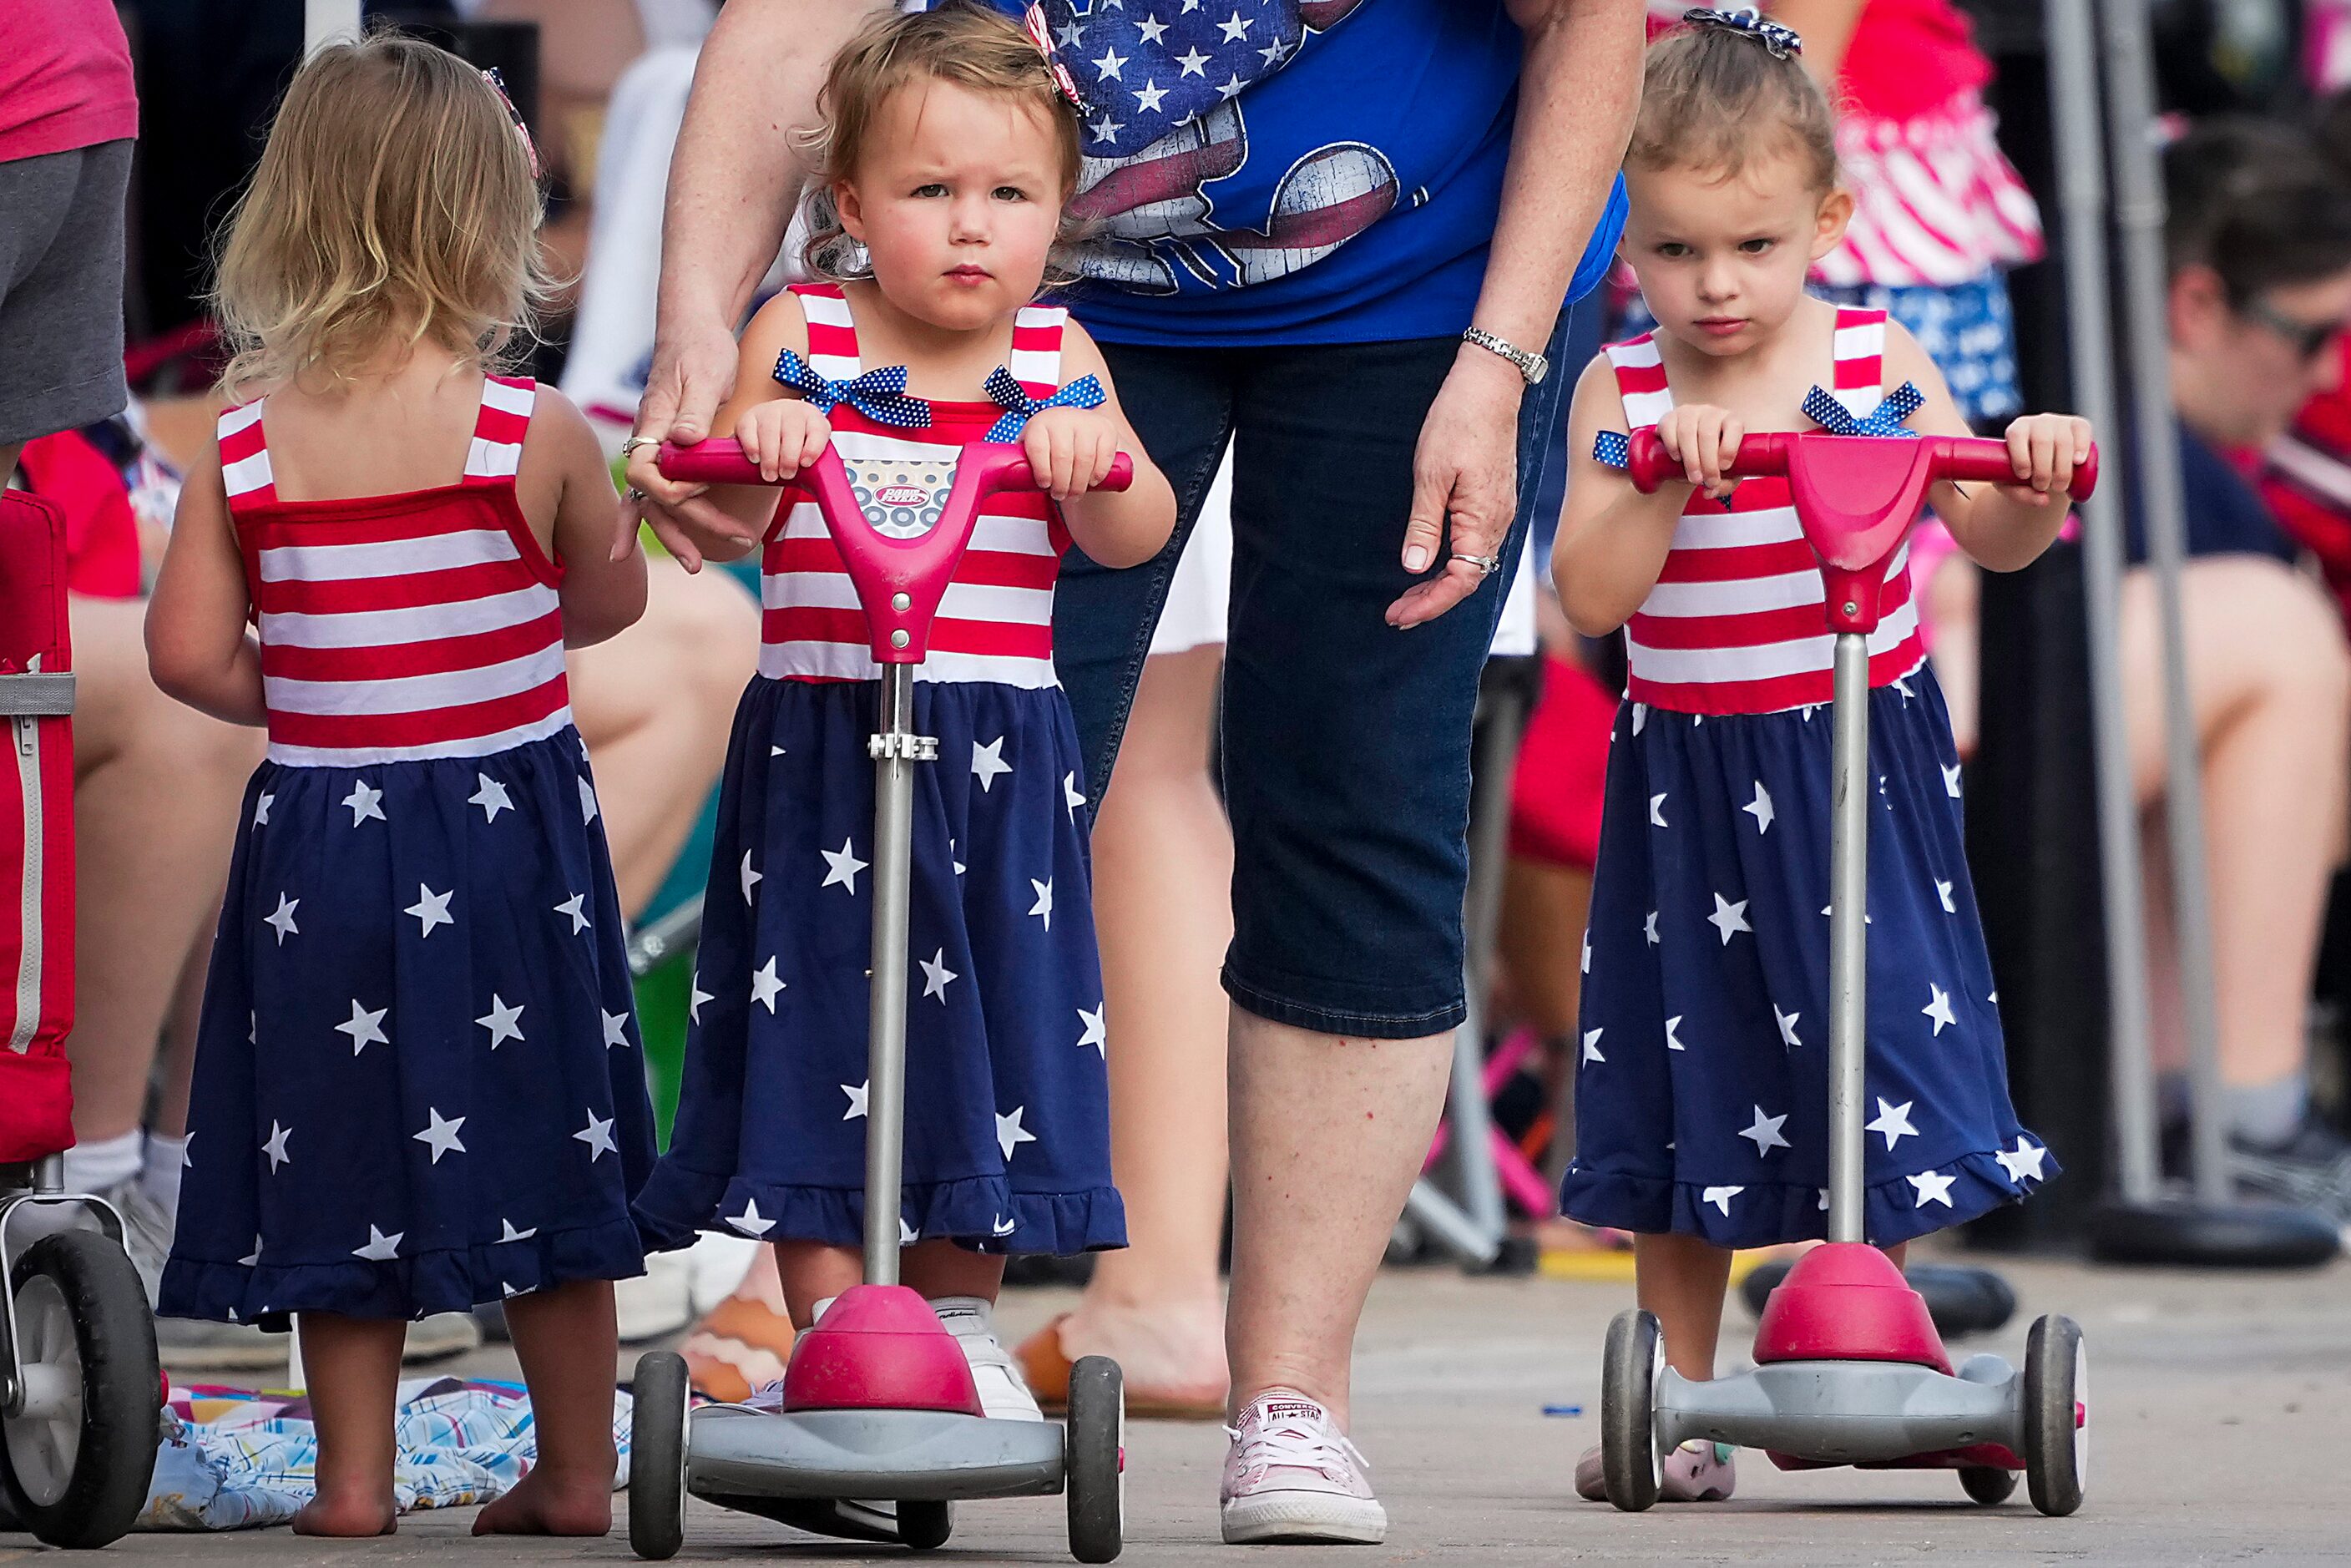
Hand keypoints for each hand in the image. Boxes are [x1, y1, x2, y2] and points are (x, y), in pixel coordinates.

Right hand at [613, 309, 754, 566]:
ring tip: (696, 564)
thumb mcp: (706, 374)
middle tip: (699, 563)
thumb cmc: (702, 347)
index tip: (702, 488)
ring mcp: (654, 444)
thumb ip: (693, 409)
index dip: (671, 490)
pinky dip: (662, 516)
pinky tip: (670, 541)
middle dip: (674, 531)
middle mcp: (647, 438)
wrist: (695, 326)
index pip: (646, 473)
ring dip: (672, 533)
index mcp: (654, 423)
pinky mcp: (667, 447)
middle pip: (650, 497)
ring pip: (653, 500)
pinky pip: (658, 489)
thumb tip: (684, 440)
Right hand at [735, 399, 831, 483]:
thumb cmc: (795, 451)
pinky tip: (756, 459)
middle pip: (792, 431)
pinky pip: (748, 430)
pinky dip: (752, 446)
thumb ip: (817, 469)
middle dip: (789, 457)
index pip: (818, 430)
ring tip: (770, 475)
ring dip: (770, 457)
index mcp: (814, 419)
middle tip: (786, 475)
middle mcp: (793, 410)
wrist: (772, 441)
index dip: (813, 447)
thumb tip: (822, 489)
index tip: (806, 464)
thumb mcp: (809, 455)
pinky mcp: (748, 417)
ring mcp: (769, 411)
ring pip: (769, 431)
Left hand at [1021, 406, 1121, 501]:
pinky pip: (1105, 454)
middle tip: (1060, 496)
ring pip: (1085, 458)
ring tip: (1074, 494)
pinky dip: (1099, 472)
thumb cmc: (1048, 443)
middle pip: (1063, 456)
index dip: (1041, 469)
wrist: (1075, 424)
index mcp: (1039, 423)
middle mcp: (1062, 418)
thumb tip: (997, 481)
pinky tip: (1093, 482)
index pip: (1038, 447)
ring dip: (1080, 483)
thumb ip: (1017, 460)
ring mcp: (1086, 422)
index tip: (1044, 485)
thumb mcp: (1031, 446)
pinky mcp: (1106, 429)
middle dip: (1062, 483)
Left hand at [1388, 346, 1523, 629]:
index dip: (1430, 603)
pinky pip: (1475, 546)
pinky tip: (1431, 563)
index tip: (1399, 614)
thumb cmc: (1459, 421)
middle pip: (1468, 580)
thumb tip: (1414, 566)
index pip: (1461, 581)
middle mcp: (1498, 522)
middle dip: (1432, 602)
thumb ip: (1424, 525)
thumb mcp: (1431, 475)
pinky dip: (1452, 564)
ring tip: (1408, 597)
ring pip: (1472, 564)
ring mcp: (1499, 513)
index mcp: (1484, 520)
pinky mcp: (1494, 502)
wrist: (1489, 386)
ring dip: (1440, 585)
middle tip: (1396, 614)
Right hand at [1656, 403, 1743, 499]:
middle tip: (1707, 482)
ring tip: (1694, 478)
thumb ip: (1725, 484)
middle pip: (1708, 434)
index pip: (1734, 427)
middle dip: (1708, 462)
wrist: (1689, 452)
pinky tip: (1677, 458)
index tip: (1725, 467)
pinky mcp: (1669, 418)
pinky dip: (1672, 446)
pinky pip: (1669, 430)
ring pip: (1687, 433)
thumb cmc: (1712, 460)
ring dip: (1691, 459)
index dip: (1729, 447)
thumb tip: (1710, 491)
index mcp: (1730, 420)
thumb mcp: (1726, 473)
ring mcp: (1688, 413)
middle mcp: (1710, 413)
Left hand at [1997, 413, 2093, 506]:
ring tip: (2059, 487)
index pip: (2017, 436)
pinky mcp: (2078, 425)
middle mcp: (2038, 422)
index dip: (2021, 457)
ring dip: (2062, 468)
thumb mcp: (2010, 486)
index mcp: (2017, 430)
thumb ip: (2019, 494)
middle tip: (2042, 487)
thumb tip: (2044, 500)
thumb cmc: (2023, 475)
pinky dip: (2082, 446)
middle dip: (2043, 469)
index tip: (2024, 476)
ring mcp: (2060, 422)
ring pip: (2063, 442)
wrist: (2045, 468)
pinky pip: (2082, 431)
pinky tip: (2078, 462)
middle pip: (2042, 441)